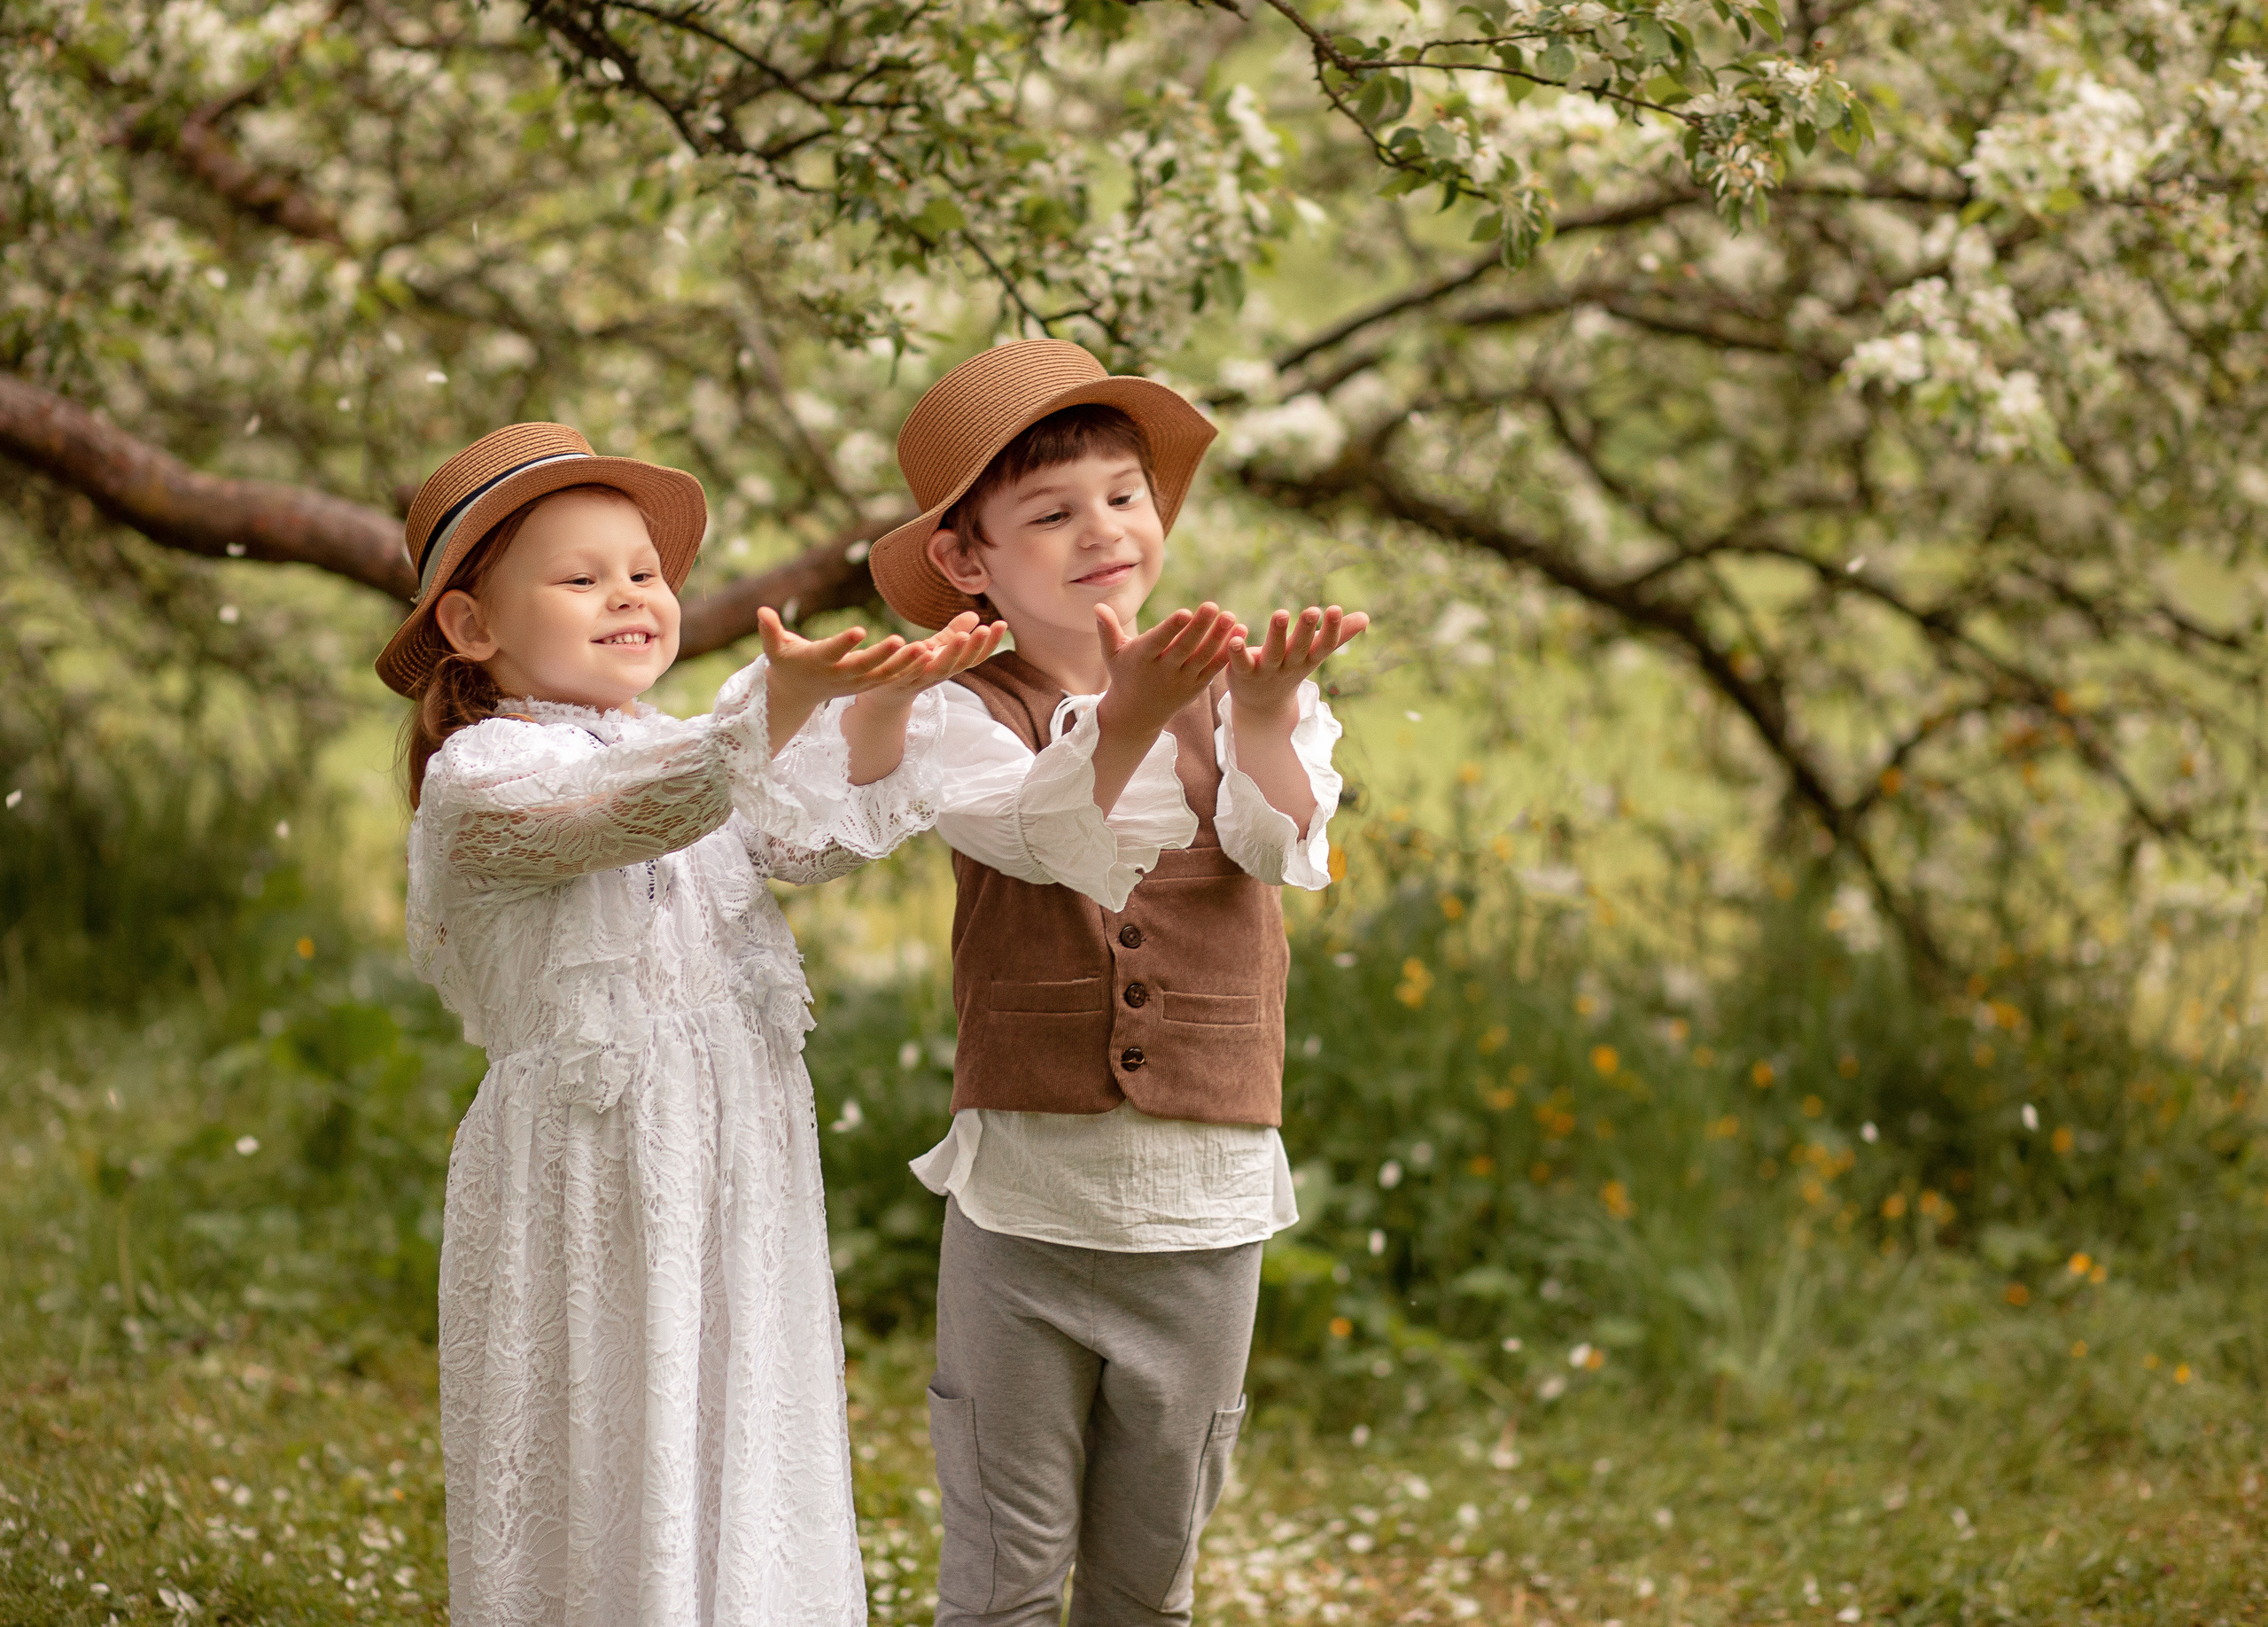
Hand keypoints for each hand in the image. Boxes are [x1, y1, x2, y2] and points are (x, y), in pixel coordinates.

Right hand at [760, 606, 930, 756]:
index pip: (832, 651)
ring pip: (884, 675)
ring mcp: (856, 683)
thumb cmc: (786, 663)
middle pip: (865, 666)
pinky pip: (892, 678)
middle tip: (902, 641)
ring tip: (926, 649)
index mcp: (818, 662)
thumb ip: (770, 631)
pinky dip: (909, 670)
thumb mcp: (775, 649)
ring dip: (905, 664)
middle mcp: (840, 674)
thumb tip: (761, 611)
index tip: (858, 631)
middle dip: (883, 655)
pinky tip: (929, 656)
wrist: (797, 694)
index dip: (844, 643)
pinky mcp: (868, 685)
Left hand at [852, 612, 1008, 707]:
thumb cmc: (913, 668)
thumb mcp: (935, 648)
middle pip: (961, 664)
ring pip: (939, 670)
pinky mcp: (898, 680)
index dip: (989, 642)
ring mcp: (919, 679)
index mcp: (950, 666)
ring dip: (951, 654)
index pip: (975, 656)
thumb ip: (953, 633)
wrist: (883, 695)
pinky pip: (909, 672)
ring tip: (962, 637)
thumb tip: (975, 614)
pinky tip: (925, 649)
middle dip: (974, 647)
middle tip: (985, 630)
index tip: (1003, 624)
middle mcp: (938, 675)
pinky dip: (918, 663)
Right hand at [1092, 602, 1243, 737]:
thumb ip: (1108, 630)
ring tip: (1231, 616)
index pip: (1158, 642)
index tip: (1184, 612)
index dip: (1171, 628)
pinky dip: (1227, 652)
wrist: (1137, 713)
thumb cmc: (1124, 674)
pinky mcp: (1197, 686)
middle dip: (1199, 628)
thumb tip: (1098, 606)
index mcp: (1142, 660)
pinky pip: (1214, 668)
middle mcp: (1163, 671)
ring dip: (1218, 638)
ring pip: (1203, 658)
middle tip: (1213, 606)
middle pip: (1184, 648)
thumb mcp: (1112, 654)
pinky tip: (1241, 631)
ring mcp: (1182, 680)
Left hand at [1223, 605, 1368, 724]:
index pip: (1323, 644)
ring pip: (1273, 653)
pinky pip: (1241, 663)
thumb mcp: (1315, 653)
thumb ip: (1338, 635)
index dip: (1331, 629)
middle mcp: (1290, 665)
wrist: (1262, 704)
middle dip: (1307, 630)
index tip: (1336, 609)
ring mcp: (1267, 671)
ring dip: (1277, 635)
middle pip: (1300, 648)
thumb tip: (1366, 617)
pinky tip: (1234, 638)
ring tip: (1281, 613)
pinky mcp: (1243, 673)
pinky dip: (1237, 652)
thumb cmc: (1291, 668)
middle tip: (1312, 610)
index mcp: (1308, 658)